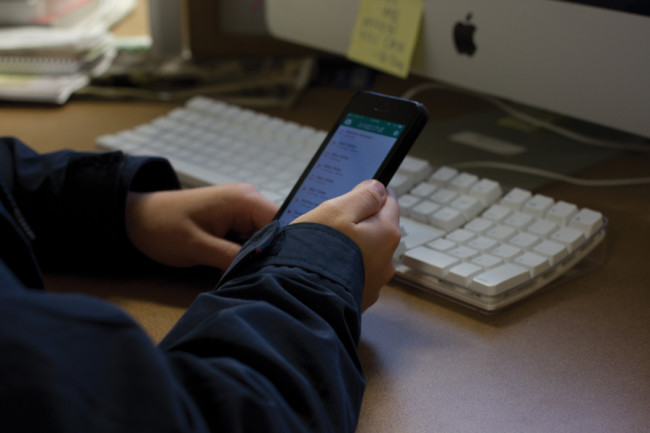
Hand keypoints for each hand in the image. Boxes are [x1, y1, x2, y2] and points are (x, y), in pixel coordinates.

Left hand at [125, 184, 278, 269]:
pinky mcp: (233, 221)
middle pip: (274, 232)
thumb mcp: (197, 247)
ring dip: (254, 257)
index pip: (282, 223)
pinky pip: (249, 240)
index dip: (283, 248)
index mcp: (244, 199)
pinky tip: (235, 268)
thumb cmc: (162, 227)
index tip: (277, 273)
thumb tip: (262, 268)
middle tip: (258, 279)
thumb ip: (232, 257)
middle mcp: (248, 200)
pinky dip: (244, 255)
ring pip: (263, 239)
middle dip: (267, 255)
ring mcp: (241, 210)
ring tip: (245, 275)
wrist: (135, 218)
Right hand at [292, 180, 400, 310]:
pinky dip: (341, 270)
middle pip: (376, 230)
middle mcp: (387, 260)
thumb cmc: (318, 252)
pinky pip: (353, 275)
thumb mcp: (337, 210)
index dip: (369, 195)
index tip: (352, 196)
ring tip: (322, 251)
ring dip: (349, 249)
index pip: (389, 202)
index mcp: (386, 234)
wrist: (303, 299)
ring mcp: (374, 283)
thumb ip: (363, 196)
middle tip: (329, 225)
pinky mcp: (359, 298)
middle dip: (357, 225)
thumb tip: (379, 188)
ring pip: (364, 254)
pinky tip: (322, 269)